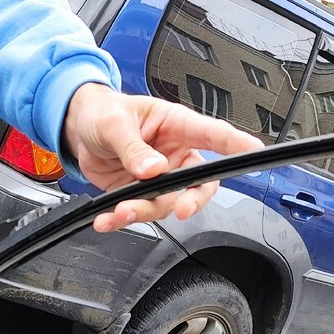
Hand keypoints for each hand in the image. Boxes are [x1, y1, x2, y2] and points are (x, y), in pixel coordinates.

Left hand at [61, 83, 262, 232]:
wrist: (78, 129)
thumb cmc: (103, 113)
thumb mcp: (114, 123)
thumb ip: (133, 147)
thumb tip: (152, 168)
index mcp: (176, 125)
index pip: (214, 135)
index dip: (237, 144)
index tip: (255, 152)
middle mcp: (174, 154)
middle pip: (200, 183)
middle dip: (193, 200)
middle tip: (182, 208)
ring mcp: (159, 177)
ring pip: (165, 204)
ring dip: (144, 212)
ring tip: (121, 211)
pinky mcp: (140, 193)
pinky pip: (139, 212)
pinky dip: (122, 220)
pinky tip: (108, 220)